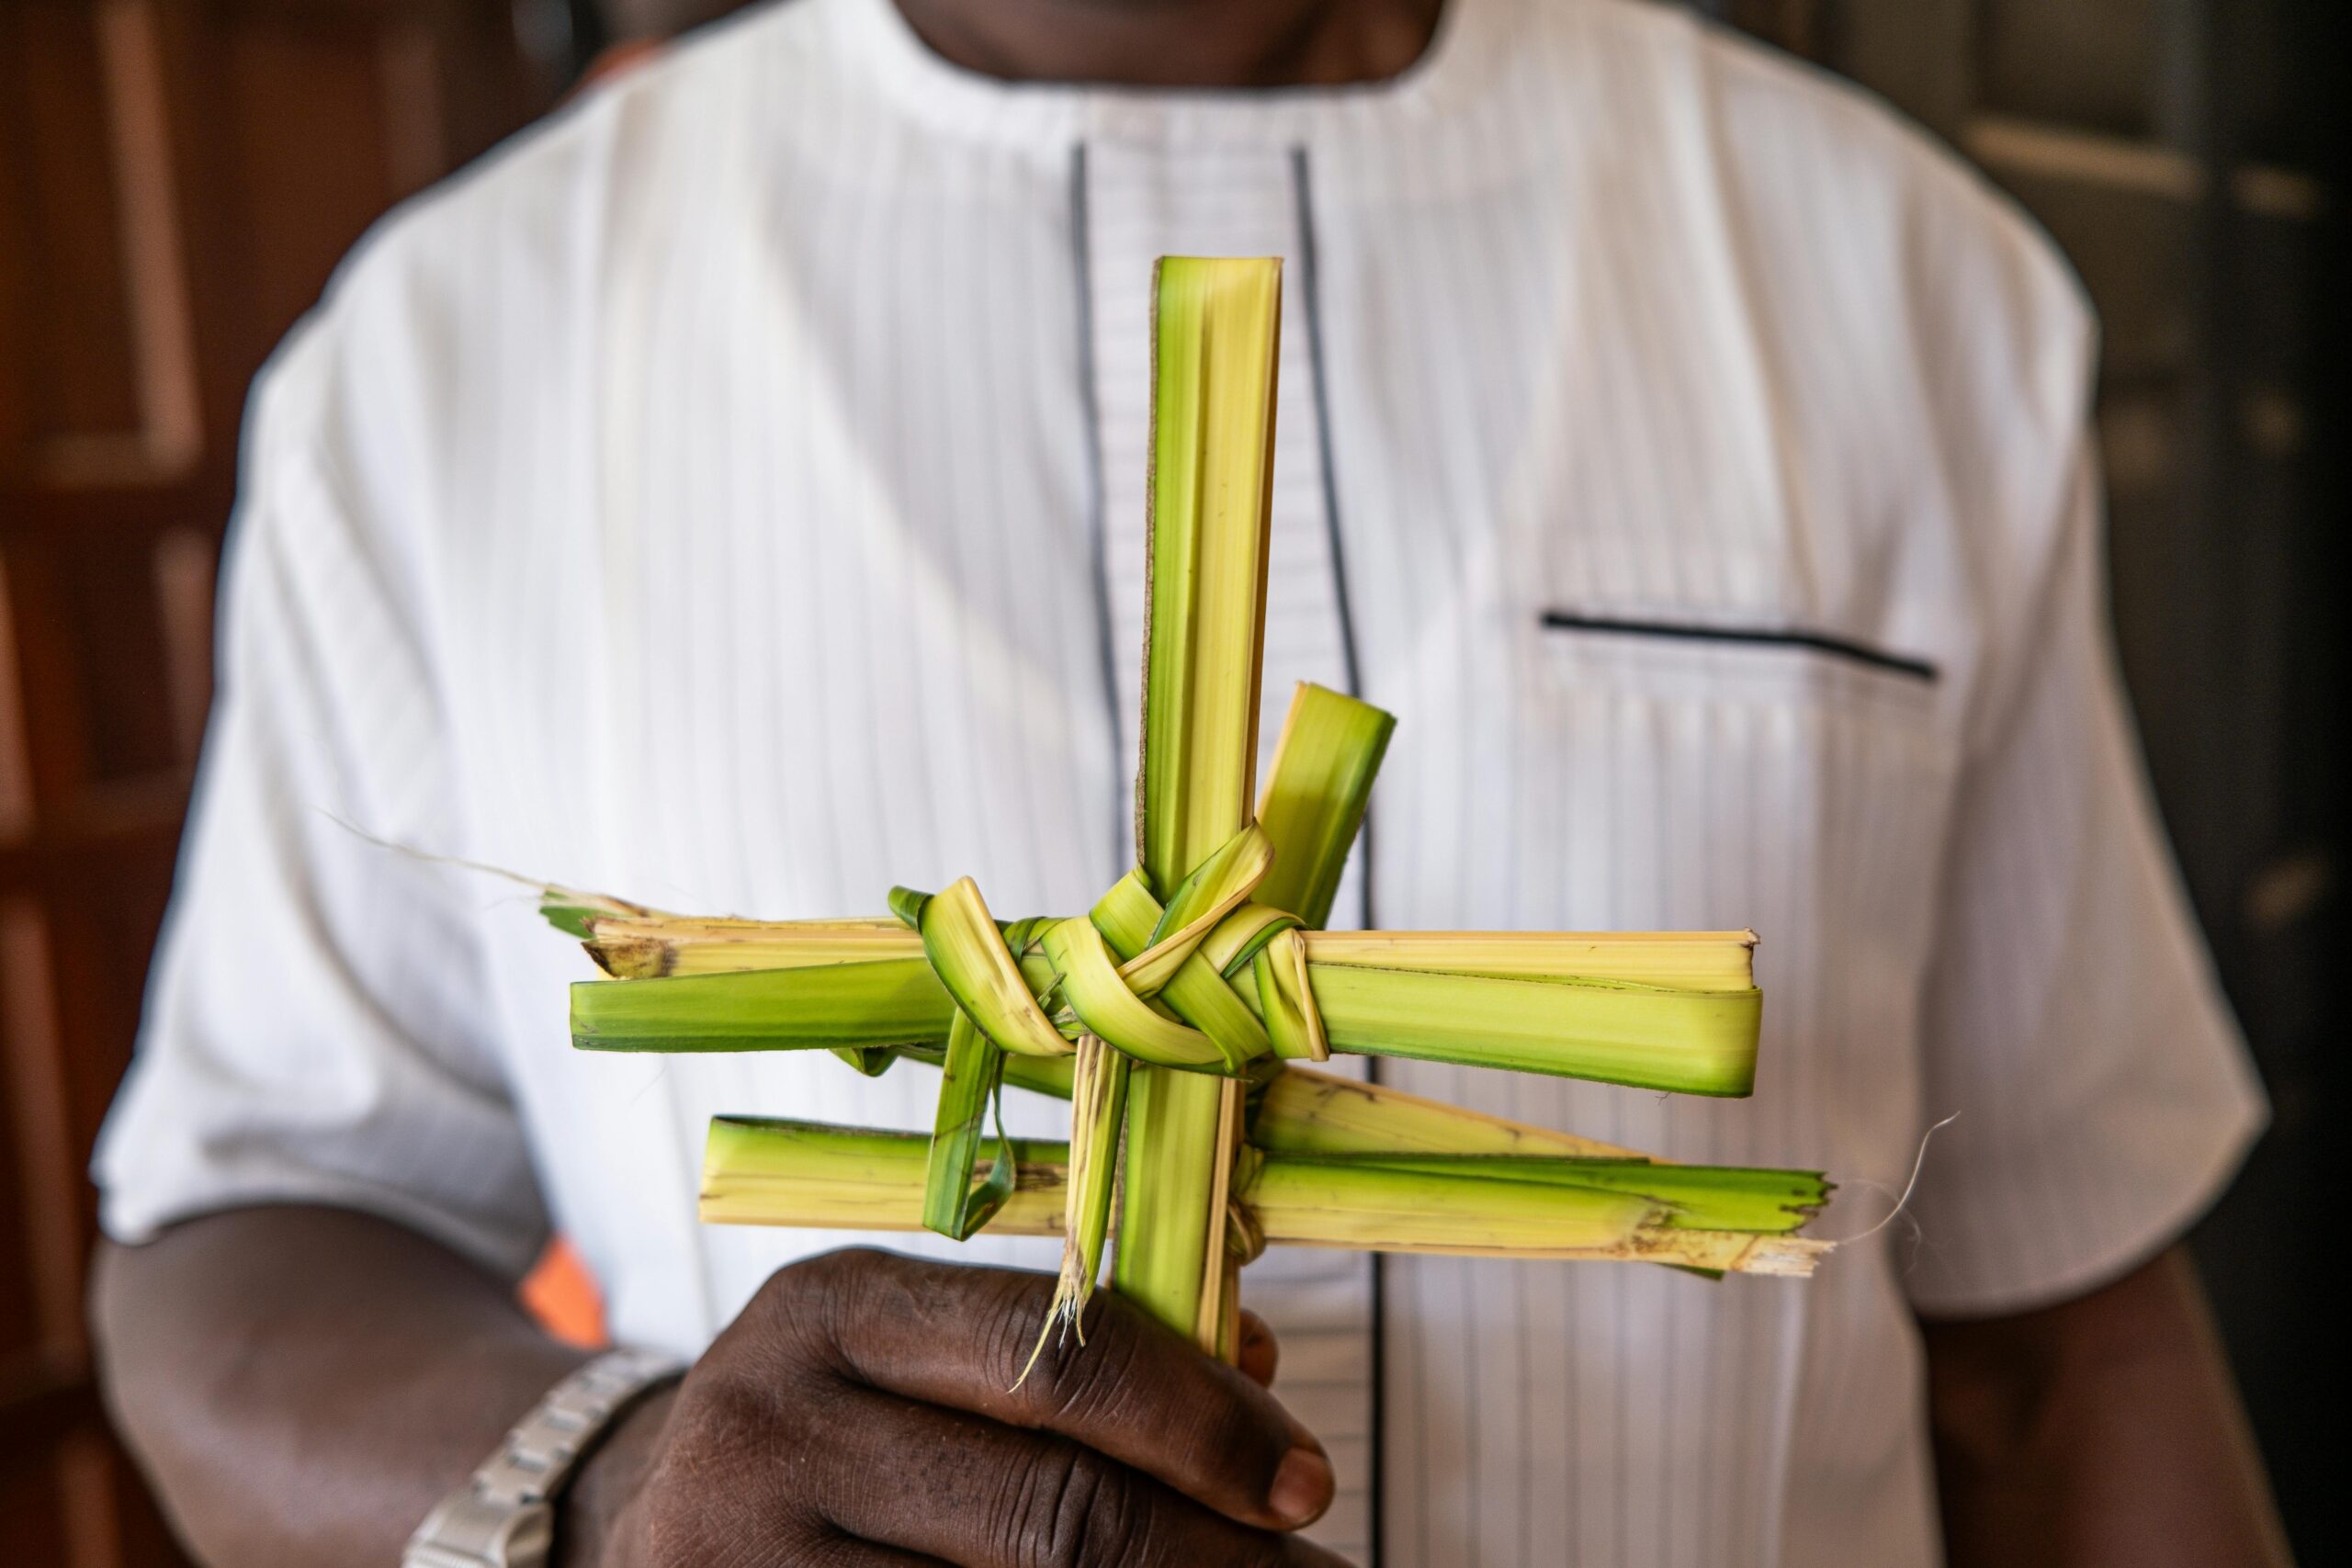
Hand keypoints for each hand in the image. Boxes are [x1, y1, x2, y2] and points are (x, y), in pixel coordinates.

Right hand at [564, 1247, 1346, 1566]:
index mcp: (836, 1310)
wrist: (651, 1528)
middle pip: (1053, 1516)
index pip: (1056, 1356)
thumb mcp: (917, 1357)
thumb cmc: (834, 1437)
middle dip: (1212, 1559)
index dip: (1201, 1424)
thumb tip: (1258, 1363)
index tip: (1304, 1480)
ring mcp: (739, 1561)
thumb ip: (1073, 1353)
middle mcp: (770, 1428)